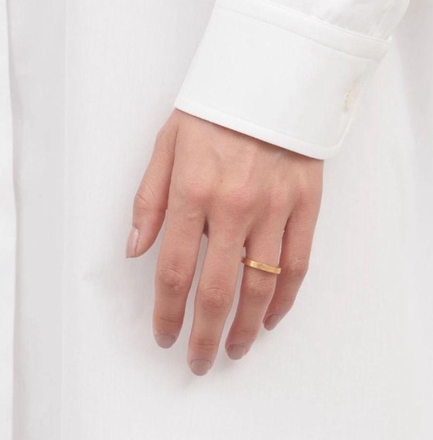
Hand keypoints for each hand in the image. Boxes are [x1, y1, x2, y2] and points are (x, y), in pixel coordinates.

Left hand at [126, 109, 322, 374]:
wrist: (271, 78)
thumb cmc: (214, 111)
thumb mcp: (166, 146)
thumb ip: (148, 202)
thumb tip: (134, 251)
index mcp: (192, 192)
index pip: (175, 271)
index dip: (168, 312)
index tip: (164, 336)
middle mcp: (233, 207)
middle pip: (217, 290)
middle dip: (204, 334)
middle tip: (199, 361)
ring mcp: (274, 209)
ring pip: (262, 285)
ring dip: (246, 326)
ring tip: (235, 349)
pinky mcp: (305, 206)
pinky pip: (298, 263)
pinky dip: (285, 298)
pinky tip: (273, 318)